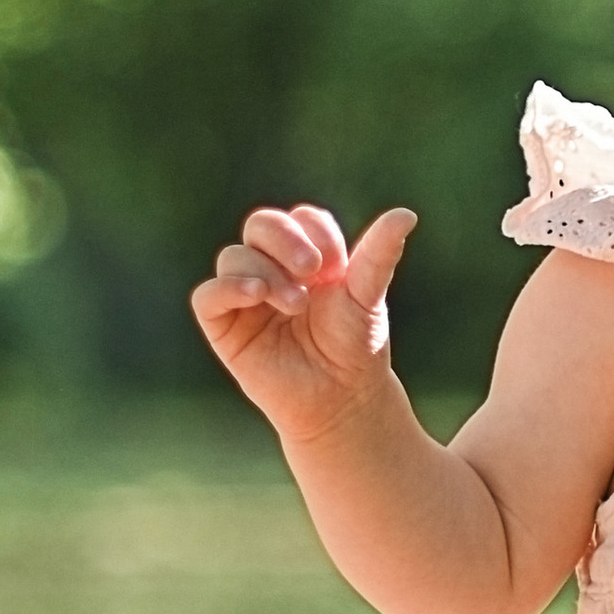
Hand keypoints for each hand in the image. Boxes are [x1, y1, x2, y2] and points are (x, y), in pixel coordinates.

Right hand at [191, 200, 417, 444]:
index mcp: (309, 256)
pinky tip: (255, 294)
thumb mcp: (367, 296)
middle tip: (311, 269)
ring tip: (296, 304)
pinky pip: (208, 295)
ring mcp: (245, 295)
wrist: (341, 399)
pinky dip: (228, 288)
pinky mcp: (223, 325)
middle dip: (285, 239)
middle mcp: (273, 268)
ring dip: (265, 271)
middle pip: (261, 225)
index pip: (302, 219)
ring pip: (234, 256)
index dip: (318, 234)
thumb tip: (406, 213)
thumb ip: (380, 254)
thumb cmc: (354, 347)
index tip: (338, 267)